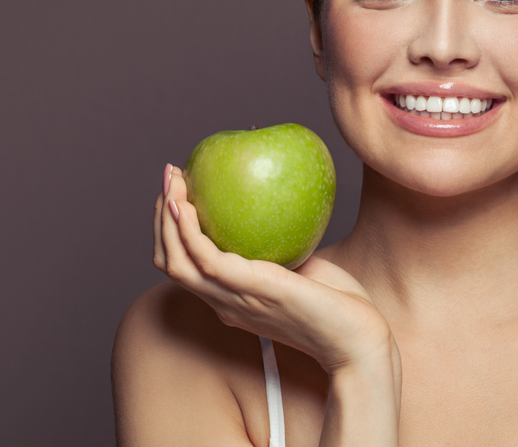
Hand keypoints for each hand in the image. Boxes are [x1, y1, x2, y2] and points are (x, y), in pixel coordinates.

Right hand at [153, 164, 393, 372]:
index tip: (180, 189)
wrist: (357, 342)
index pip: (185, 265)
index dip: (172, 229)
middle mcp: (224, 302)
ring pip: (177, 261)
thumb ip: (281, 249)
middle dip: (160, 216)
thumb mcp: (301, 269)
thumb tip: (275, 206)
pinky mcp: (251, 290)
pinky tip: (188, 204)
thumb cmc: (337, 305)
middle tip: (169, 175)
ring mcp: (234, 300)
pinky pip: (206, 260)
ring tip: (172, 179)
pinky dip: (188, 232)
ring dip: (167, 218)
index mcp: (232, 299)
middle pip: (170, 261)